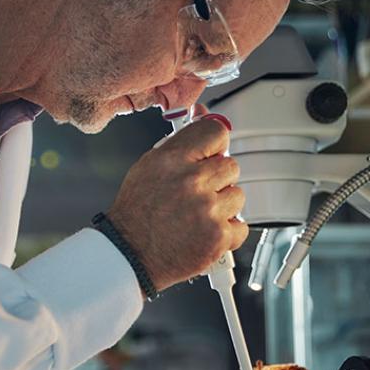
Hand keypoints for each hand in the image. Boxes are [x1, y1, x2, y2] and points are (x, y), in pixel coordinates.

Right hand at [107, 117, 247, 290]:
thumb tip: (203, 115)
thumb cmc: (136, 213)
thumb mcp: (148, 167)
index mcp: (172, 160)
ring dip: (223, 206)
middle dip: (217, 179)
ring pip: (238, 195)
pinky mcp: (218, 237)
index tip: (212, 152)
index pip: (215, 132)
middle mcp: (191, 181)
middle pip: (230, 165)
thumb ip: (179, 143)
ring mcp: (207, 210)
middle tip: (197, 193)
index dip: (215, 144)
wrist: (129, 254)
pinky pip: (241, 226)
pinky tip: (204, 232)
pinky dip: (226, 232)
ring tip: (198, 215)